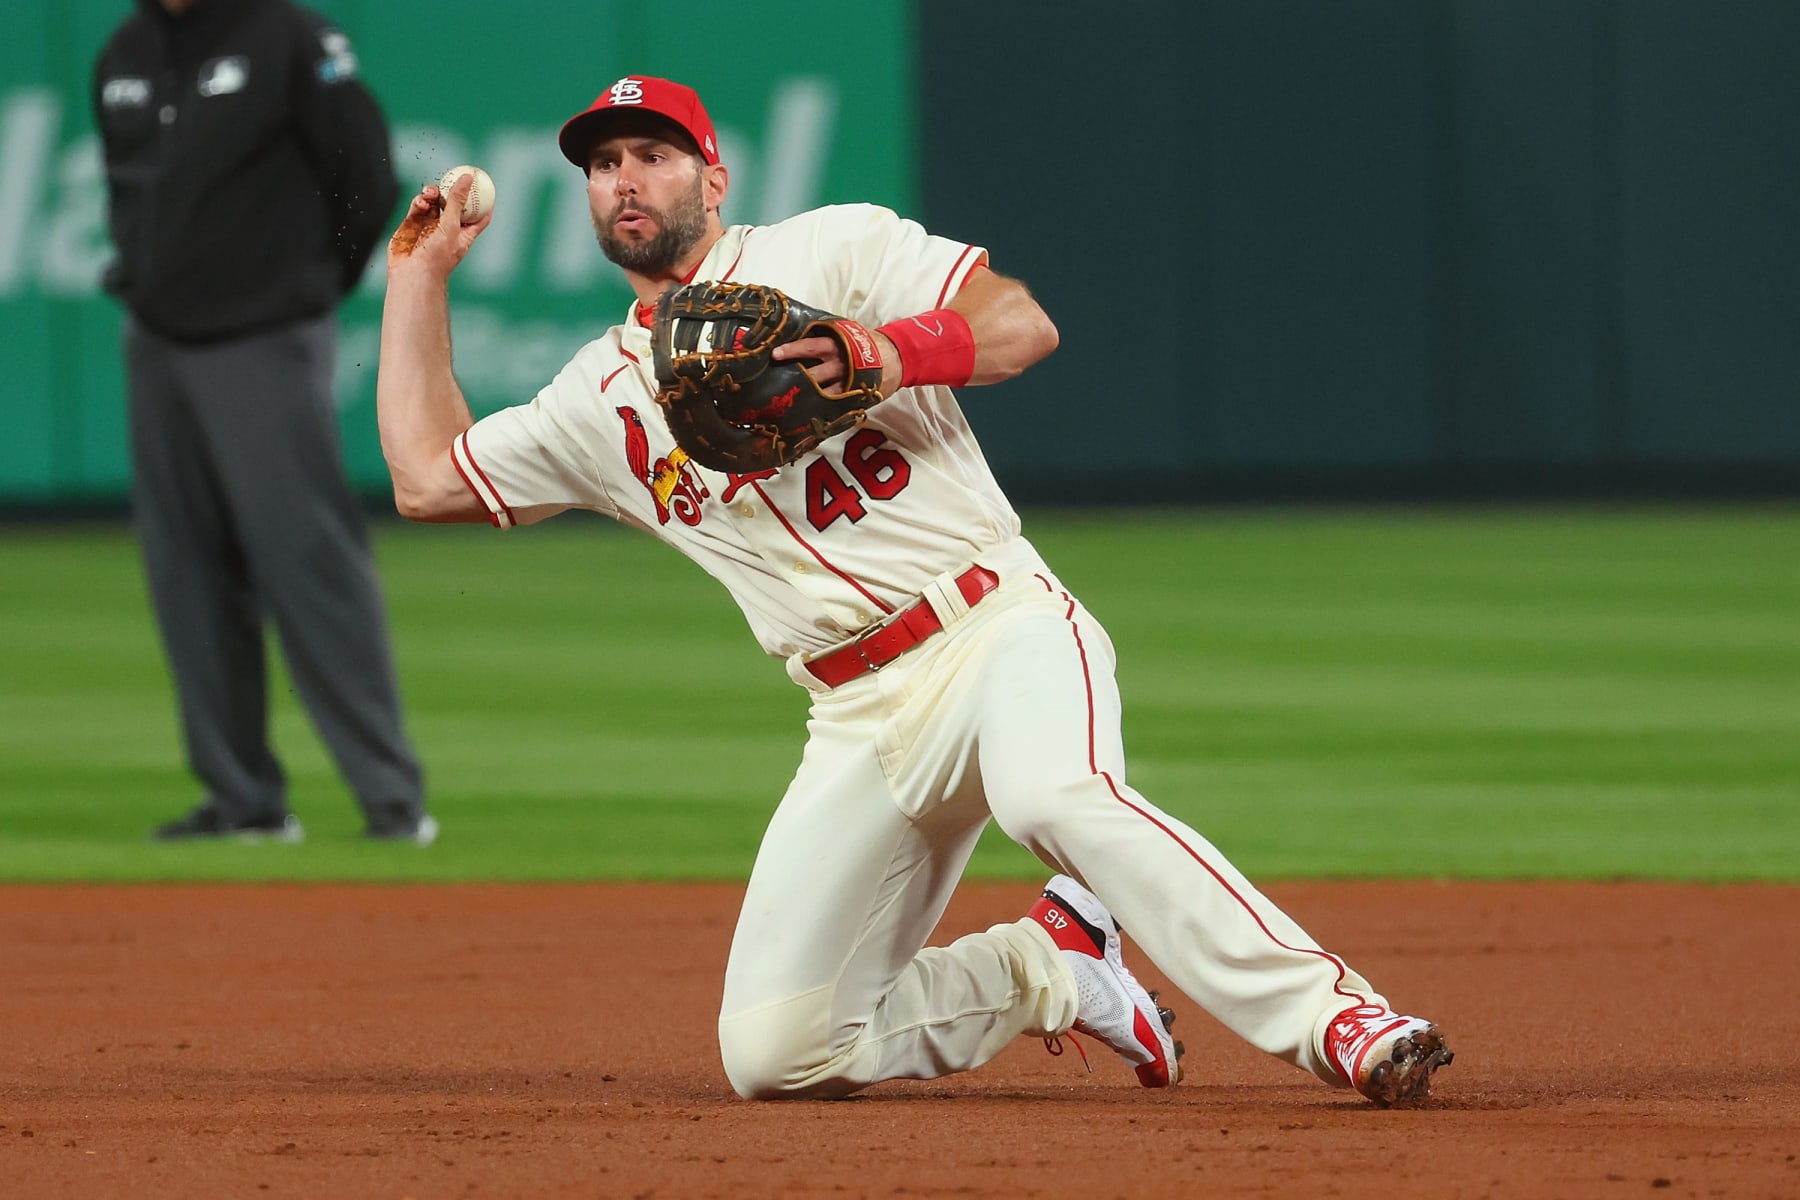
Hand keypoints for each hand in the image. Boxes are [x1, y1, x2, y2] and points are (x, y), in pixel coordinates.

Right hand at [386, 173, 490, 276]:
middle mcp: (447, 229)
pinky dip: (420, 201)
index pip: (478, 217)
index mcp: (463, 233)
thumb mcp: (451, 226)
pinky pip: (418, 206)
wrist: (412, 273)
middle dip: (452, 191)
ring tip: (431, 192)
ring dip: (434, 194)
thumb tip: (468, 178)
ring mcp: (429, 225)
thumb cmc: (436, 256)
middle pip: (453, 204)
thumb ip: (457, 201)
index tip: (486, 187)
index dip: (483, 202)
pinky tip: (421, 202)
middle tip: (451, 179)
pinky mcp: (413, 223)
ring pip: (434, 202)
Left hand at [772, 330, 901, 397]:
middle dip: (797, 377)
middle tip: (778, 381)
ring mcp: (848, 382)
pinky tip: (810, 412)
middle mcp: (841, 363)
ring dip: (808, 395)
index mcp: (838, 345)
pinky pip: (837, 404)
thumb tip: (802, 334)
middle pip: (815, 372)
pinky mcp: (855, 396)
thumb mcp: (849, 333)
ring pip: (824, 391)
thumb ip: (829, 336)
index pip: (811, 346)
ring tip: (791, 399)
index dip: (793, 350)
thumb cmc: (868, 343)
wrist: (898, 357)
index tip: (775, 354)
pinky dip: (824, 407)